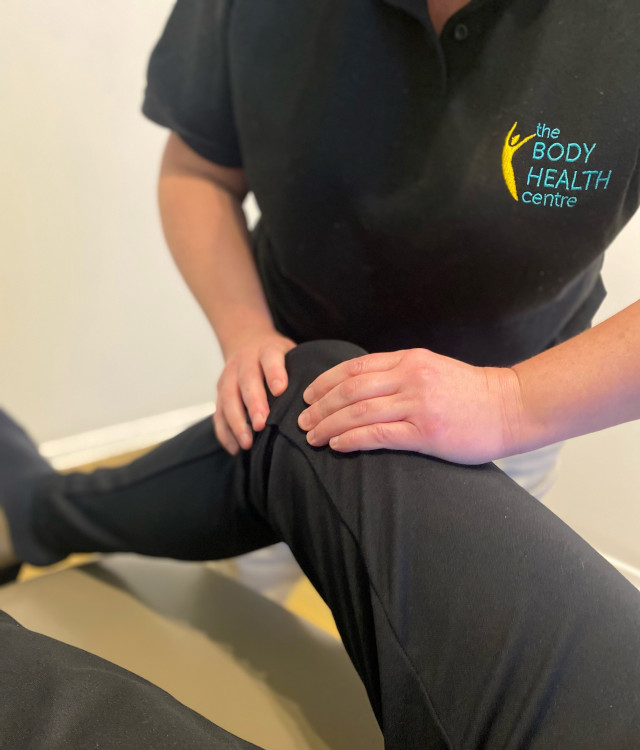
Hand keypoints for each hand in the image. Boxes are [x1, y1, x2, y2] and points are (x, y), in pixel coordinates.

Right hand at [214, 329, 295, 453]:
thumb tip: (325, 396)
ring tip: (247, 443)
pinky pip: (218, 413)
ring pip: (228, 398)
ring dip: (236, 422)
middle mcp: (244, 361)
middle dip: (253, 403)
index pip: (270, 358)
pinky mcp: (219, 392)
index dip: (274, 373)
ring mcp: (228, 376)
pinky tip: (235, 448)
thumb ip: (302, 369)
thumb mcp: (291, 352)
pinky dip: (224, 432)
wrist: (246, 340)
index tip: (280, 390)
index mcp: (266, 349)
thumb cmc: (277, 356)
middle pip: (246, 381)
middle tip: (262, 424)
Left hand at [297, 348, 522, 463]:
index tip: (307, 395)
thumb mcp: (432, 368)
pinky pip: (377, 435)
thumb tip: (361, 385)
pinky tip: (336, 446)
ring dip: (328, 425)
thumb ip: (400, 372)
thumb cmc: (470, 392)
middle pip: (349, 390)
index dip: (325, 382)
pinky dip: (350, 439)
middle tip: (302, 421)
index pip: (354, 368)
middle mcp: (410, 378)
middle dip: (319, 406)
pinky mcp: (425, 433)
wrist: (510, 407)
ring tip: (312, 437)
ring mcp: (417, 404)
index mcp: (409, 359)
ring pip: (357, 412)